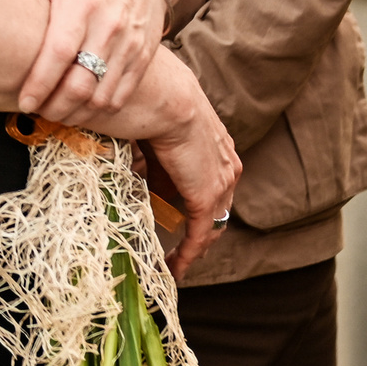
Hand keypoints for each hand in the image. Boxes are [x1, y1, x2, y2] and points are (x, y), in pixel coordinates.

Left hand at [18, 0, 164, 119]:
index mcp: (79, 4)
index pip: (59, 52)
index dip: (40, 83)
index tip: (25, 102)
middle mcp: (107, 24)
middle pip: (81, 82)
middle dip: (56, 107)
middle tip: (38, 112)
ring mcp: (129, 43)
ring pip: (102, 96)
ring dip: (76, 113)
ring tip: (56, 114)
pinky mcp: (143, 57)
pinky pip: (120, 96)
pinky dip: (99, 111)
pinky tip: (81, 110)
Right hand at [132, 60, 239, 278]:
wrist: (166, 98)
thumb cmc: (154, 103)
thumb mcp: (156, 134)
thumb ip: (153, 160)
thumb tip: (139, 179)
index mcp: (219, 148)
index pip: (214, 186)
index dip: (198, 206)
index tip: (179, 219)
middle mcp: (227, 167)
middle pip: (218, 210)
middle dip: (199, 233)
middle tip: (178, 250)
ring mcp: (221, 183)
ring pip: (211, 226)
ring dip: (192, 247)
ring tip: (172, 263)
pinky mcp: (207, 197)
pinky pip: (199, 234)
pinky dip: (187, 253)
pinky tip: (173, 267)